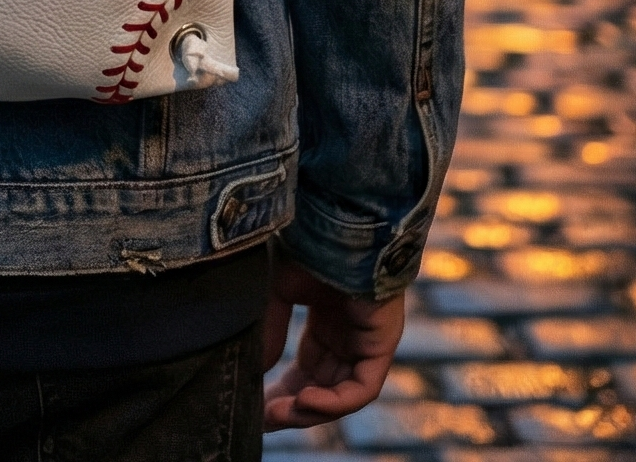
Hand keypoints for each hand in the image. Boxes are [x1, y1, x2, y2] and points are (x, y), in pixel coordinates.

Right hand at [260, 253, 403, 429]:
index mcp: (327, 320)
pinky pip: (362, 388)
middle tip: (262, 418)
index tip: (253, 404)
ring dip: (309, 409)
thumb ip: (270, 329)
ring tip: (277, 413)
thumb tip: (256, 368)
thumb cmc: (308, 243)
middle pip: (322, 386)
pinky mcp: (382, 343)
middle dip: (291, 407)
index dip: (281, 390)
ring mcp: (367, 340)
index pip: (306, 369)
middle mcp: (349, 335)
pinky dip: (334, 402)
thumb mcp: (278, 289)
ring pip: (341, 393)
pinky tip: (305, 401)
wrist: (336, 217)